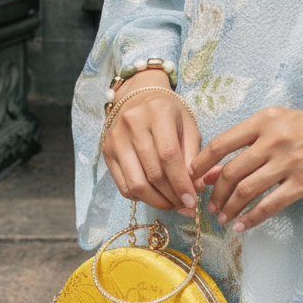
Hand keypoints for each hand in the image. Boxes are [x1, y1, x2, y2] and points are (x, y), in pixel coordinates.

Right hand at [102, 69, 201, 214]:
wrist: (138, 96)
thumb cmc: (169, 114)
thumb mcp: (188, 127)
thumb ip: (194, 156)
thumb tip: (195, 189)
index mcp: (157, 112)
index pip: (169, 155)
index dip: (181, 182)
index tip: (192, 201)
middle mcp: (132, 124)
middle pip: (152, 173)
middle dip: (171, 196)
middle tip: (185, 206)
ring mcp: (115, 139)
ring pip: (135, 183)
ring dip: (156, 201)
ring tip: (172, 204)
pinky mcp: (106, 152)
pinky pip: (123, 185)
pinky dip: (141, 197)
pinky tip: (155, 196)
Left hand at [190, 107, 302, 231]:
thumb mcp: (277, 125)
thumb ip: (246, 144)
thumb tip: (212, 171)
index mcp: (264, 121)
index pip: (222, 143)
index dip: (202, 164)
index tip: (192, 178)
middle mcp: (274, 140)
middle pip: (232, 171)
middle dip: (215, 192)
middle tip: (210, 205)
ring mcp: (289, 162)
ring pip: (247, 190)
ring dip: (229, 207)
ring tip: (223, 217)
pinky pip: (270, 205)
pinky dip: (252, 218)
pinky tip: (242, 226)